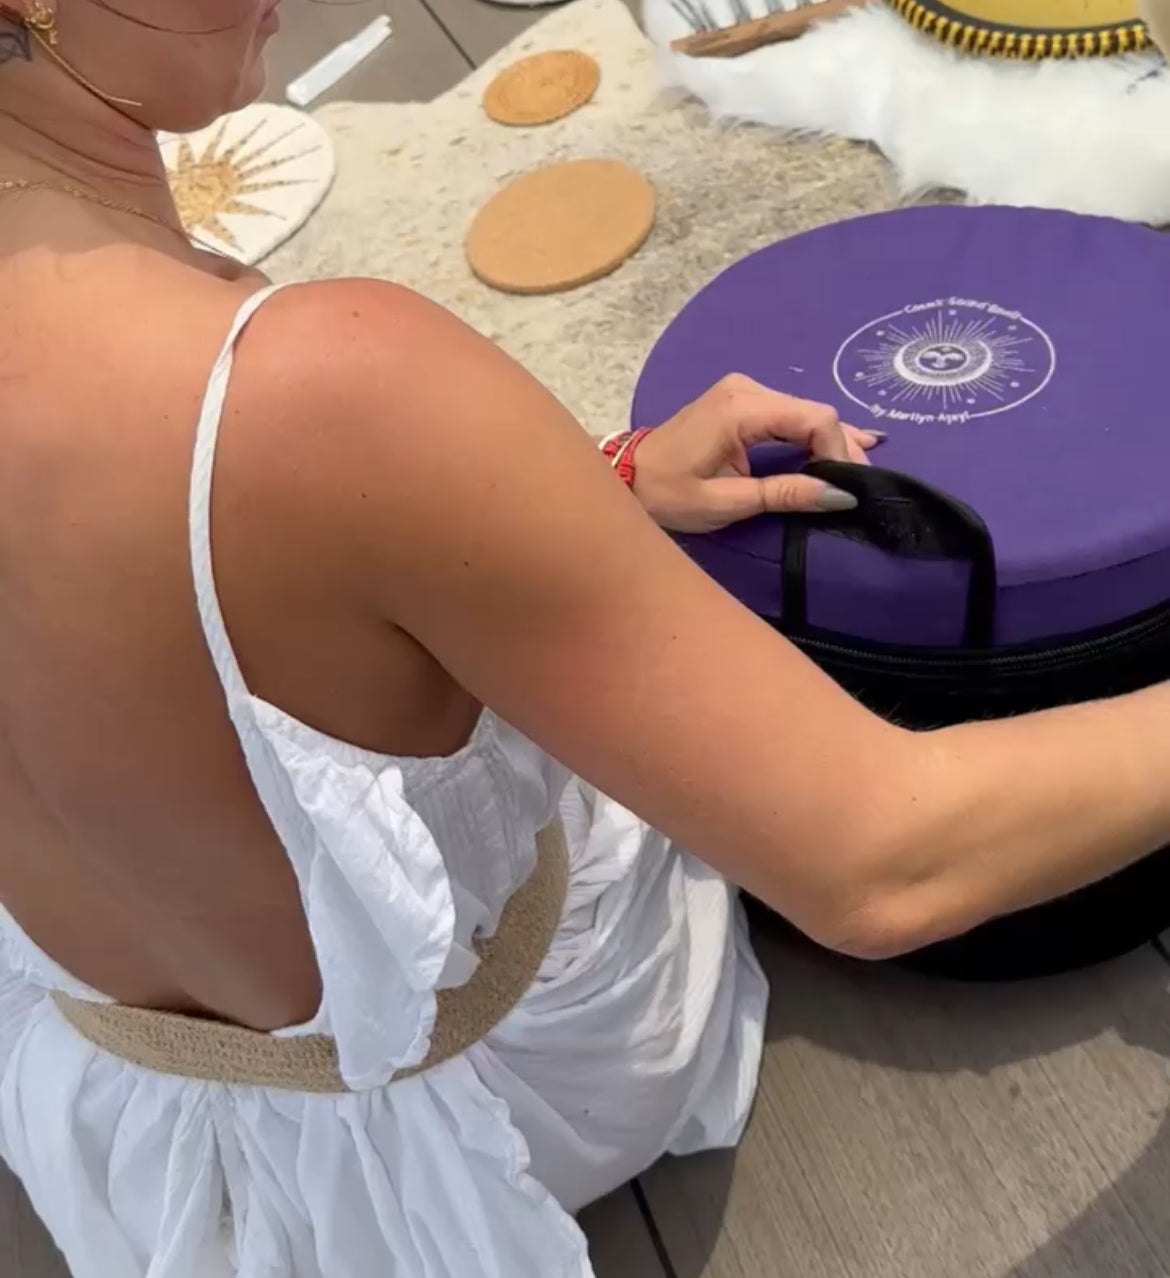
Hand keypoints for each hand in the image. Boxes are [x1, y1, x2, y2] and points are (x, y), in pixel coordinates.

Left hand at [630, 374, 883, 532]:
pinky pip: (789, 415)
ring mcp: (743, 391)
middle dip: (840, 449)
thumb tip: (840, 495)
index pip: (813, 418)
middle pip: (813, 413)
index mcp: (740, 408)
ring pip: (805, 413)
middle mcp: (746, 389)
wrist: (627, 478)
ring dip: (830, 443)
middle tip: (859, 487)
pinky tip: (847, 446)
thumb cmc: (668, 495)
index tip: (847, 486)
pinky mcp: (742, 402)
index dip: (838, 450)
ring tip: (859, 472)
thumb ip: (784, 494)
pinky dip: (813, 434)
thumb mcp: (726, 502)